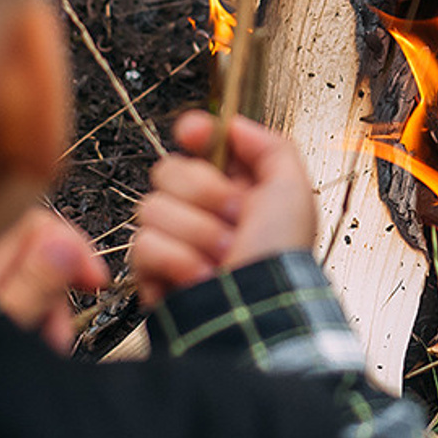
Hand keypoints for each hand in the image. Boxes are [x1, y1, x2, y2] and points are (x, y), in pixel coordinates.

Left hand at [0, 206, 109, 354]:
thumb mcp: (12, 329)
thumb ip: (35, 284)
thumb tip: (61, 238)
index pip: (40, 227)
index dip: (73, 246)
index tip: (95, 280)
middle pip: (50, 252)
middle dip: (71, 281)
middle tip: (81, 310)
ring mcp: (7, 299)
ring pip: (52, 283)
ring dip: (64, 310)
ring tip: (56, 345)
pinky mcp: (17, 320)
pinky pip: (47, 308)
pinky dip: (57, 325)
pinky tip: (51, 348)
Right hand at [130, 112, 317, 303]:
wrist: (259, 312)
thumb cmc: (282, 258)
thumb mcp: (294, 191)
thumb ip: (270, 146)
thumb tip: (233, 125)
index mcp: (234, 185)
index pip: (195, 141)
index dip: (194, 133)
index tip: (195, 135)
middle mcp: (202, 209)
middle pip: (168, 169)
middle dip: (205, 194)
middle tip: (235, 221)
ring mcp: (174, 238)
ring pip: (152, 206)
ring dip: (198, 234)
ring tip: (224, 256)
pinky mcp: (152, 270)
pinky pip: (143, 243)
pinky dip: (178, 260)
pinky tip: (203, 275)